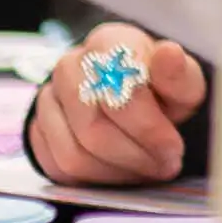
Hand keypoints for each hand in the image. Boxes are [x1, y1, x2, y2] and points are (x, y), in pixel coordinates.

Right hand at [35, 24, 199, 185]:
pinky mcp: (38, 129)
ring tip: (147, 169)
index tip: (173, 148)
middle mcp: (69, 67)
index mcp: (108, 44)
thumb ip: (179, 74)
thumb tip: (169, 54)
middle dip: (134, 155)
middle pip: (92, 128)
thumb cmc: (160, 90)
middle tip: (164, 165)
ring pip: (73, 154)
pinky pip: (58, 168)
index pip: (116, 91)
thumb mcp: (183, 82)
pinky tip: (122, 171)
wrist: (133, 98)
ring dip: (117, 171)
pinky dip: (96, 179)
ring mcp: (48, 98)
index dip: (148, 127)